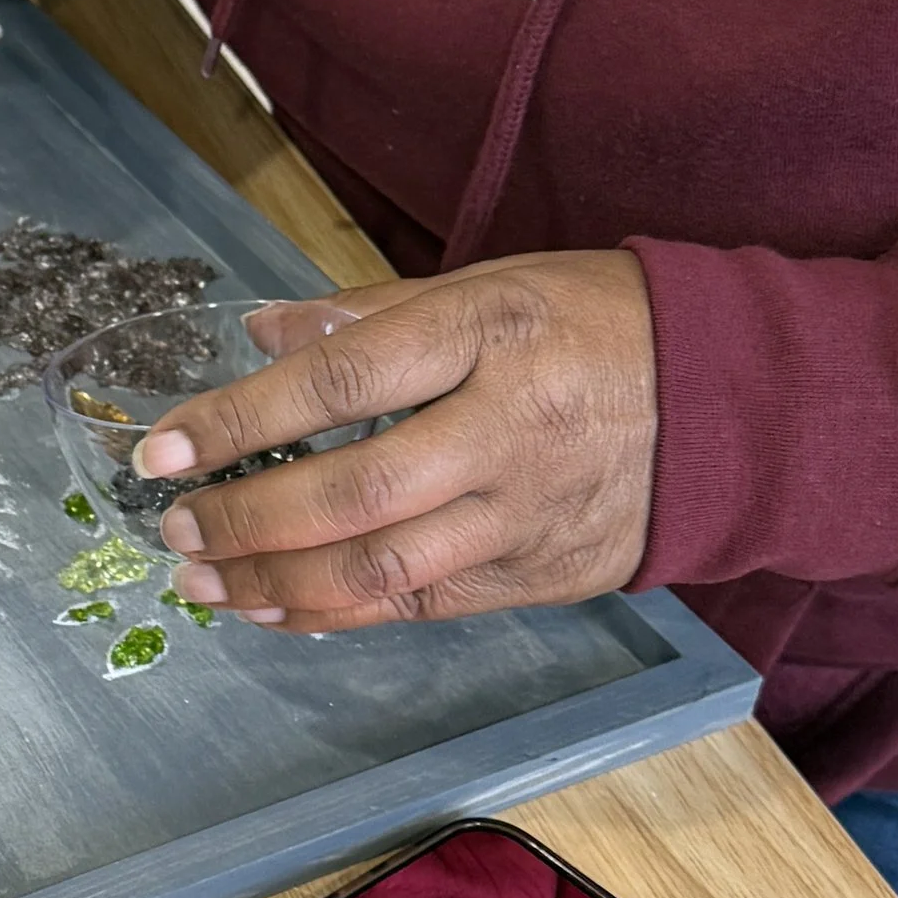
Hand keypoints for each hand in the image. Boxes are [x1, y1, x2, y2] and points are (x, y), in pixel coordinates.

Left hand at [136, 253, 657, 630]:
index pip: (339, 383)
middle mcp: (509, 431)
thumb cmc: (597, 324)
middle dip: (244, 520)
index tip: (159, 448)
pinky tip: (278, 608)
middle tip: (173, 528)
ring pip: (381, 570)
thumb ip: (370, 315)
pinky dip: (337, 614)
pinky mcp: (543, 576)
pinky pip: (421, 607)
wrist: (738, 401)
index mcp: (489, 334)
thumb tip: (258, 333)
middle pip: (351, 495)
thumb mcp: (491, 284)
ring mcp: (529, 514)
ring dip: (274, 584)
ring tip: (204, 582)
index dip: (238, 421)